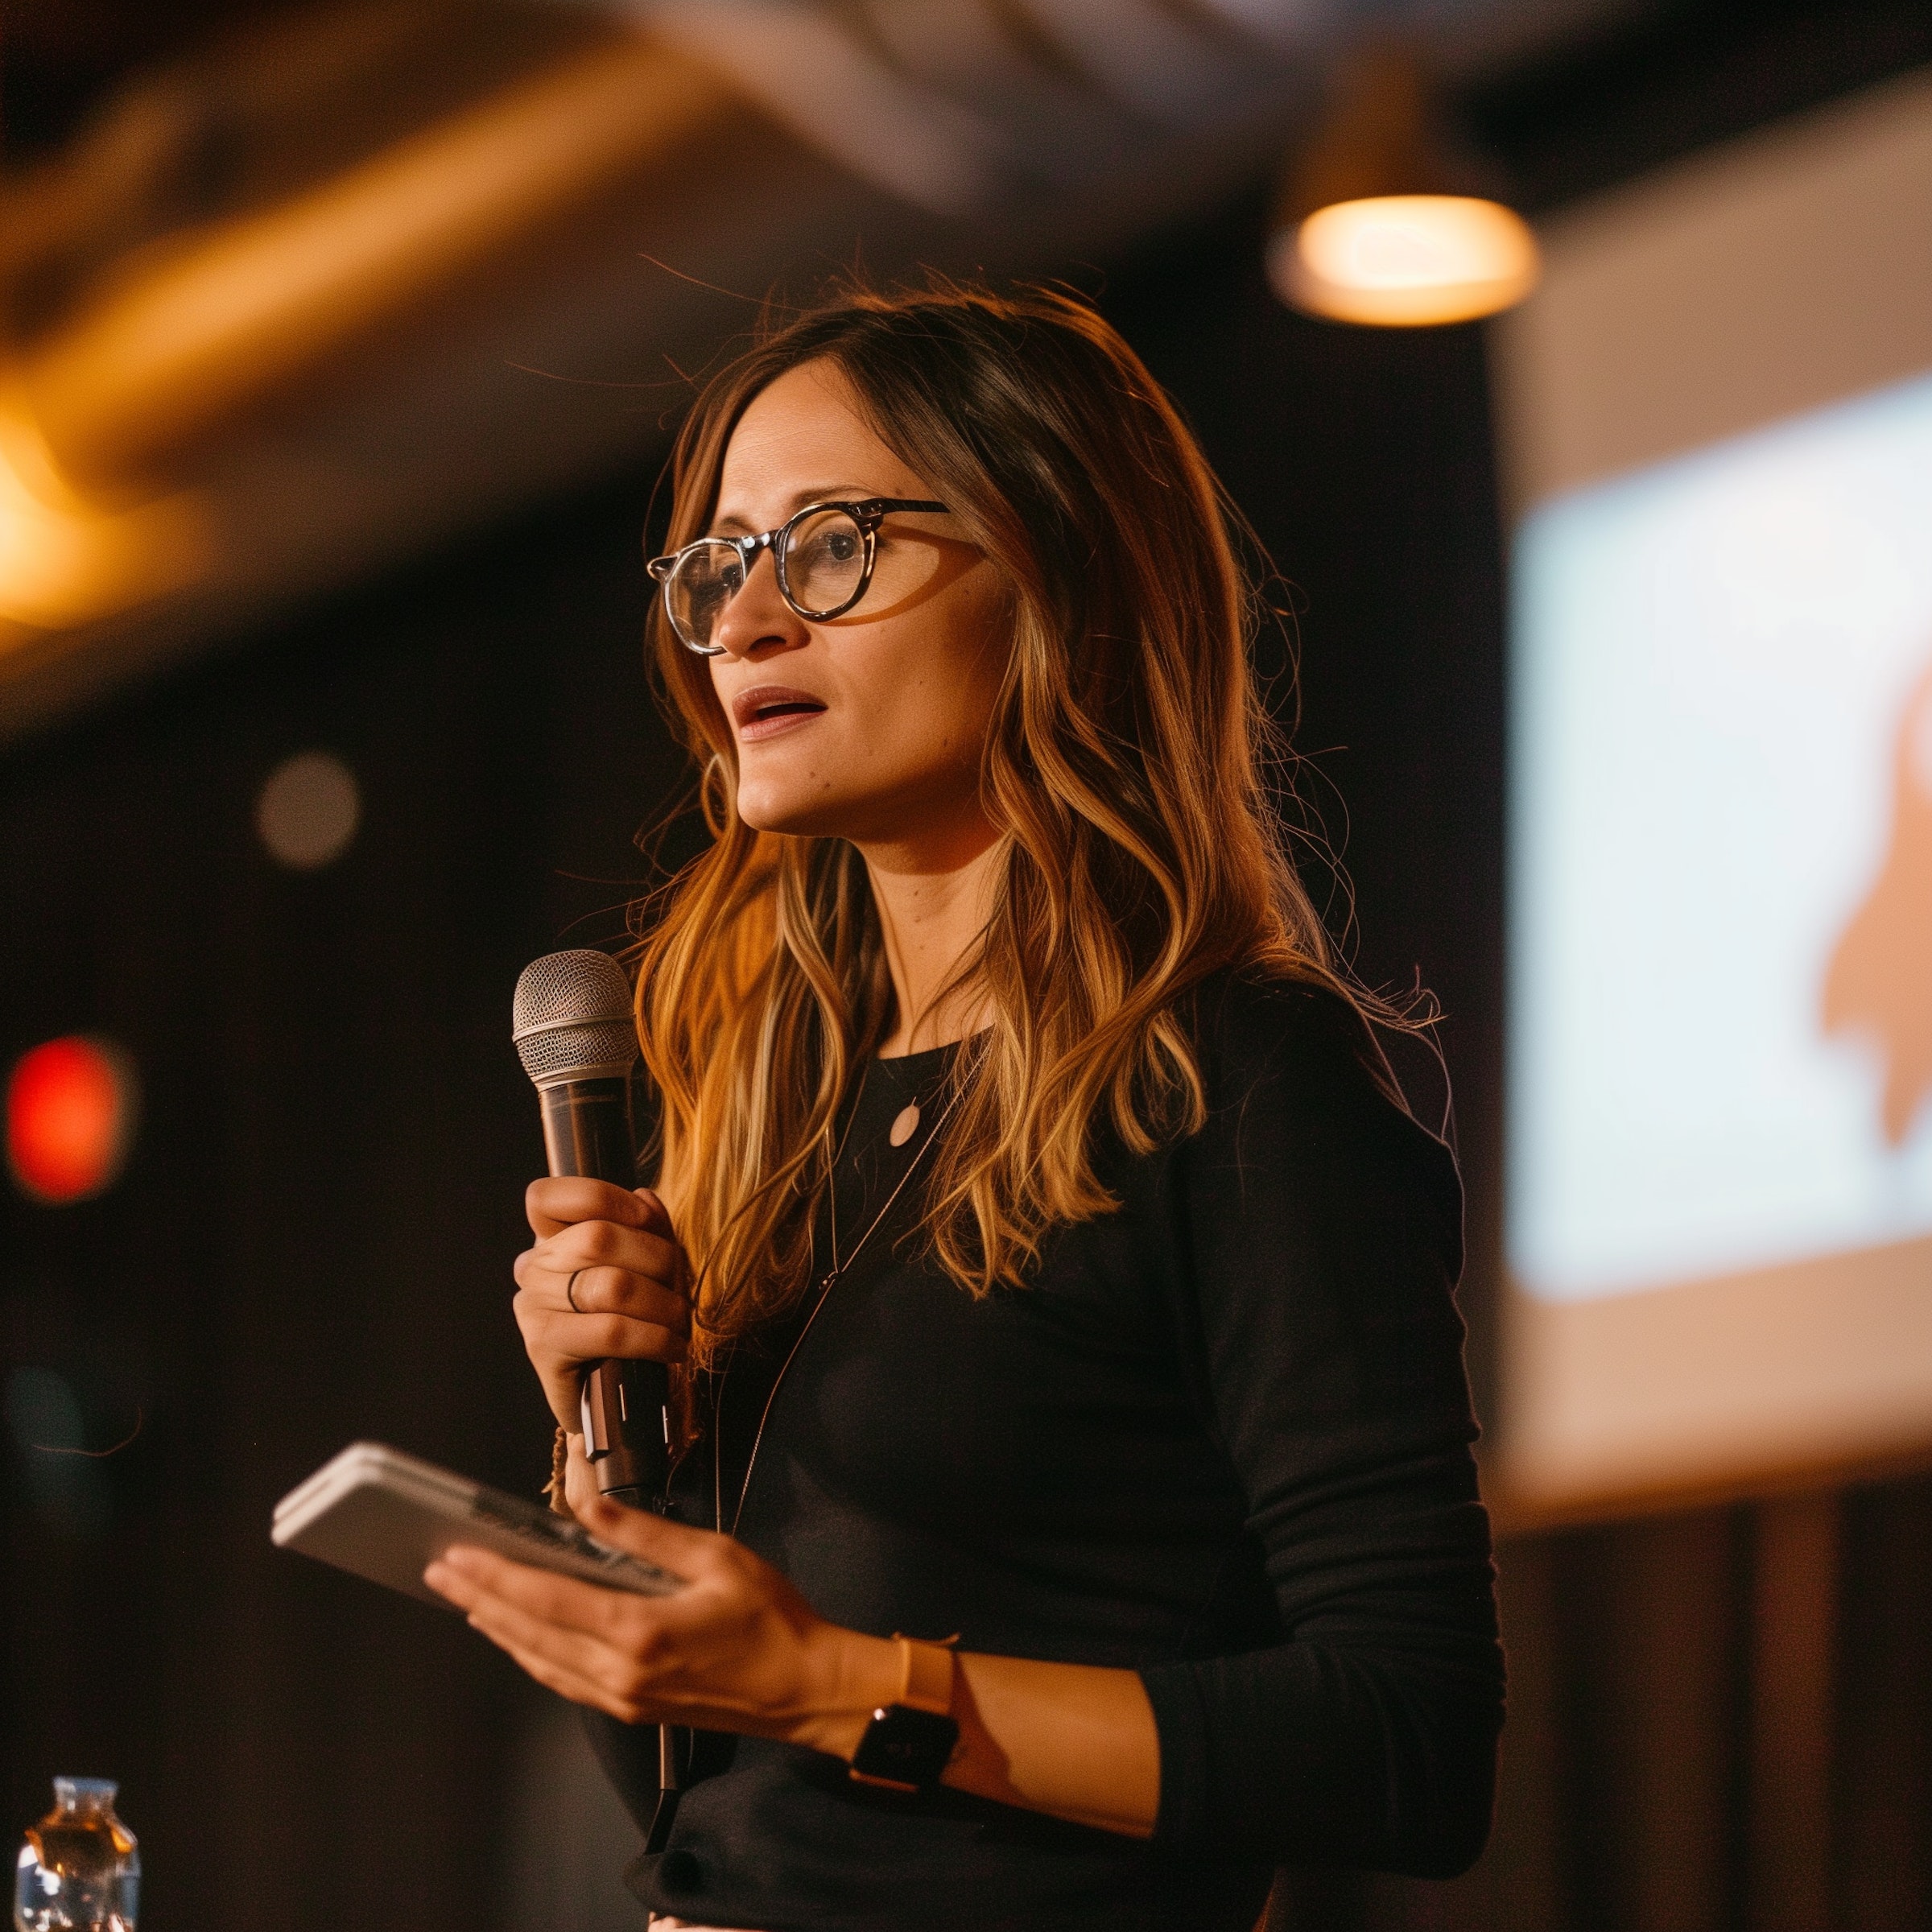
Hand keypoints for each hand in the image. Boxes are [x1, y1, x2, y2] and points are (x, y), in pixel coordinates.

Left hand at [424, 1442, 897, 1755]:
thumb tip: (586, 1509)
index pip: (545, 1600)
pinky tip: (520, 1638)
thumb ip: (646, 1534)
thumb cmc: (773, 1618)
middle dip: (480, 1599)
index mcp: (639, 1630)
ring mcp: (622, 1698)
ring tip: (467, 1599)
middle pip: (529, 1633)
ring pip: (540, 1661)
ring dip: (499, 1628)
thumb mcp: (717, 1557)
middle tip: (441, 1571)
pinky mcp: (632, 1708)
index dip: (494, 1576)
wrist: (806, 1689)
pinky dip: (532, 1653)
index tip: (455, 1556)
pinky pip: (564, 1679)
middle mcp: (619, 1672)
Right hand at [514, 1178, 691, 1431]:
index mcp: (550, 1239)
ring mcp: (532, 1307)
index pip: (547, 1198)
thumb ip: (647, 1228)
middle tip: (680, 1287)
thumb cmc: (632, 1321)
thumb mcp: (646, 1266)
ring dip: (662, 1304)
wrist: (615, 1398)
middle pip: (597, 1237)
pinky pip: (610, 1332)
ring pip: (610, 1285)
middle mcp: (532, 1268)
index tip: (644, 1219)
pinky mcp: (543, 1348)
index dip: (602, 1198)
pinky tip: (671, 1347)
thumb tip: (645, 1200)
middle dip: (657, 1259)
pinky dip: (653, 1338)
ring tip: (680, 1320)